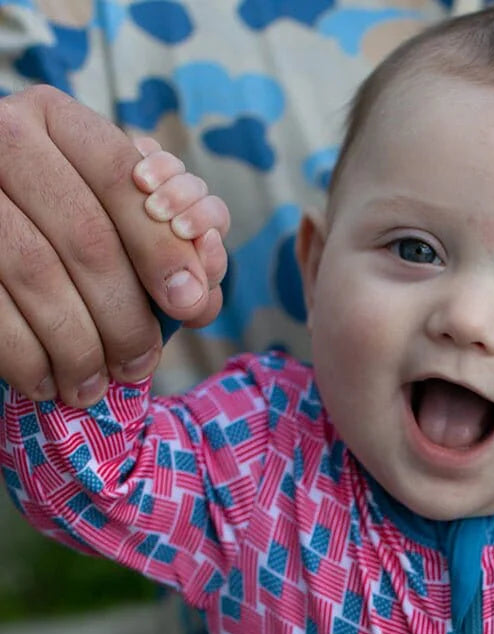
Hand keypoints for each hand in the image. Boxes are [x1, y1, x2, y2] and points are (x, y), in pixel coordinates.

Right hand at [0, 86, 225, 406]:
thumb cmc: (53, 230)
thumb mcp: (105, 215)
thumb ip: (164, 245)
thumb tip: (203, 296)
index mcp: (52, 119)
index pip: (121, 176)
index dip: (162, 245)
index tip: (190, 304)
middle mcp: (2, 138)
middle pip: (87, 237)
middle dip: (124, 316)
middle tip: (139, 366)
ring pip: (38, 276)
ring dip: (78, 348)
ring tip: (93, 385)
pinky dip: (27, 358)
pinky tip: (46, 382)